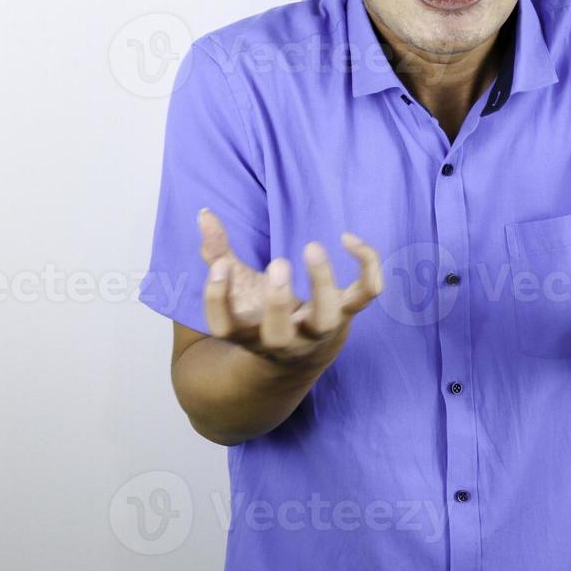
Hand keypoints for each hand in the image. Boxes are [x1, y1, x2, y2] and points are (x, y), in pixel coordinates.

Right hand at [197, 208, 383, 369]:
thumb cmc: (262, 314)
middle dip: (277, 302)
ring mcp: (319, 330)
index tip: (220, 268)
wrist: (302, 356)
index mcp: (249, 333)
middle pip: (279, 335)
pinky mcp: (348, 313)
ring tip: (311, 247)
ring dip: (322, 282)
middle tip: (278, 263)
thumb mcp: (238, 288)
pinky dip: (367, 266)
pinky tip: (349, 239)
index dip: (218, 300)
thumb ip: (218, 253)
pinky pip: (367, 294)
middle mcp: (284, 340)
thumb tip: (204, 214)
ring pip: (327, 319)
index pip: (226, 328)